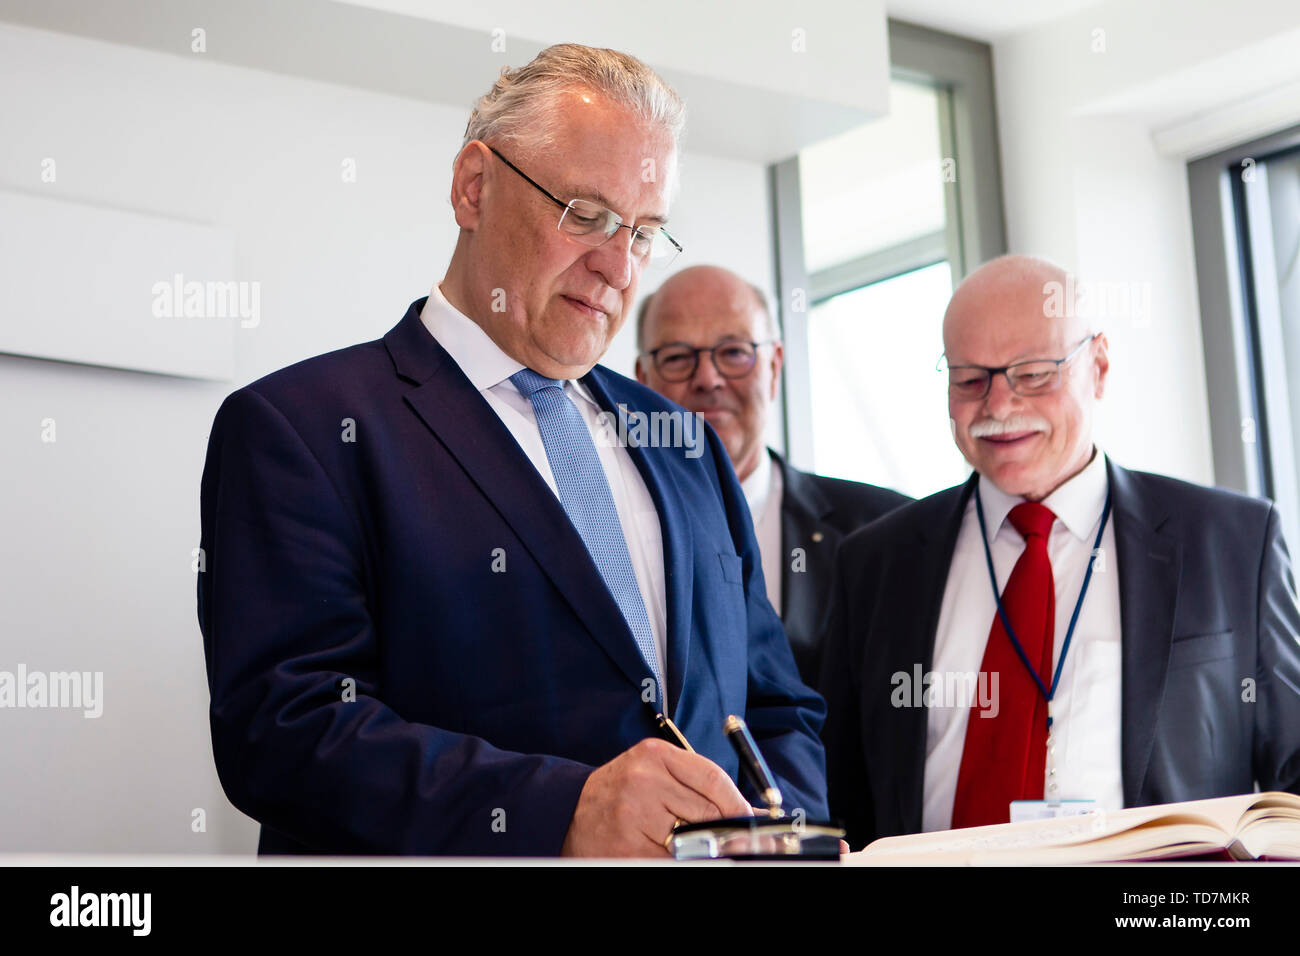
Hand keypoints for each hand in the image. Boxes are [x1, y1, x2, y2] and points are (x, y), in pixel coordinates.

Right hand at [560, 738, 751, 856]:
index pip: (712, 779)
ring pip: (692, 840)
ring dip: (700, 847)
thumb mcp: (655, 772)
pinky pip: (672, 860)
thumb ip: (696, 785)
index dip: (738, 804)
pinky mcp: (629, 847)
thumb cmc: (621, 790)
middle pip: (707, 811)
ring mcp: (634, 815)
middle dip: (725, 829)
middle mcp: (644, 781)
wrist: (569, 811)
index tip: (751, 820)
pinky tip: (671, 851)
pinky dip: (680, 859)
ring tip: (690, 841)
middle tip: (738, 839)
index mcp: (655, 756)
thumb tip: (748, 811)